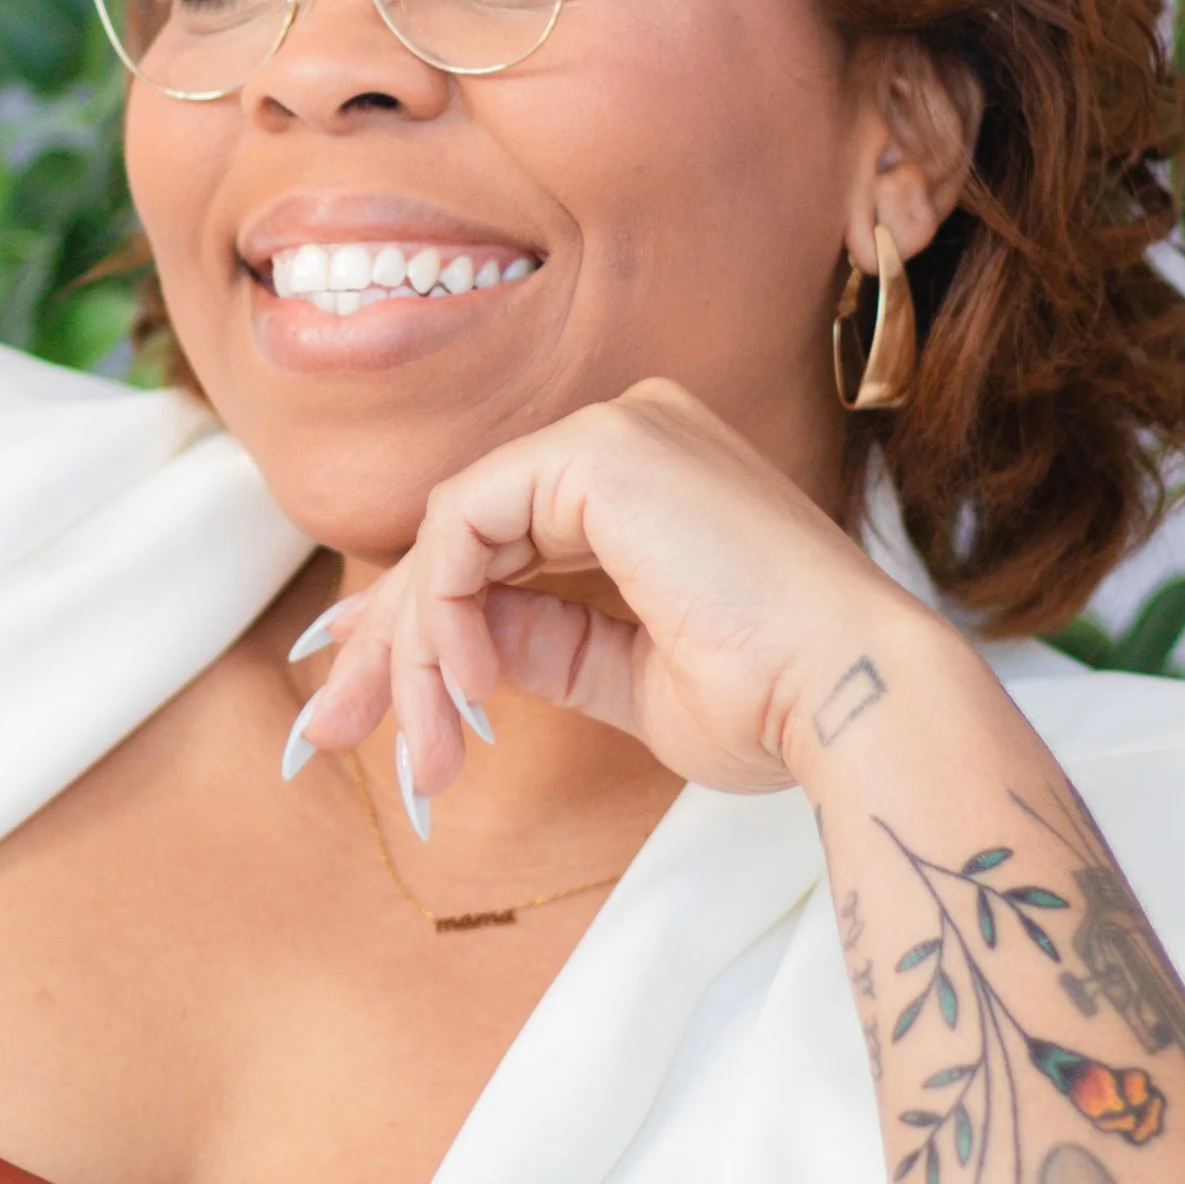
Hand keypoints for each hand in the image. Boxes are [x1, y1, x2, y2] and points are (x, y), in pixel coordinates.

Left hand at [292, 381, 947, 806]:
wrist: (852, 701)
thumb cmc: (773, 701)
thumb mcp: (625, 678)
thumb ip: (543, 644)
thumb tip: (460, 649)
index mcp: (647, 480)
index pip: (495, 539)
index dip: (416, 619)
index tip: (364, 695)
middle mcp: (629, 433)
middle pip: (459, 535)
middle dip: (387, 644)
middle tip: (331, 731)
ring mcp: (615, 430)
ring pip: (449, 538)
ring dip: (414, 655)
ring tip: (418, 753)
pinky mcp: (597, 451)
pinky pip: (462, 530)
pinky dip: (443, 618)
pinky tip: (470, 696)